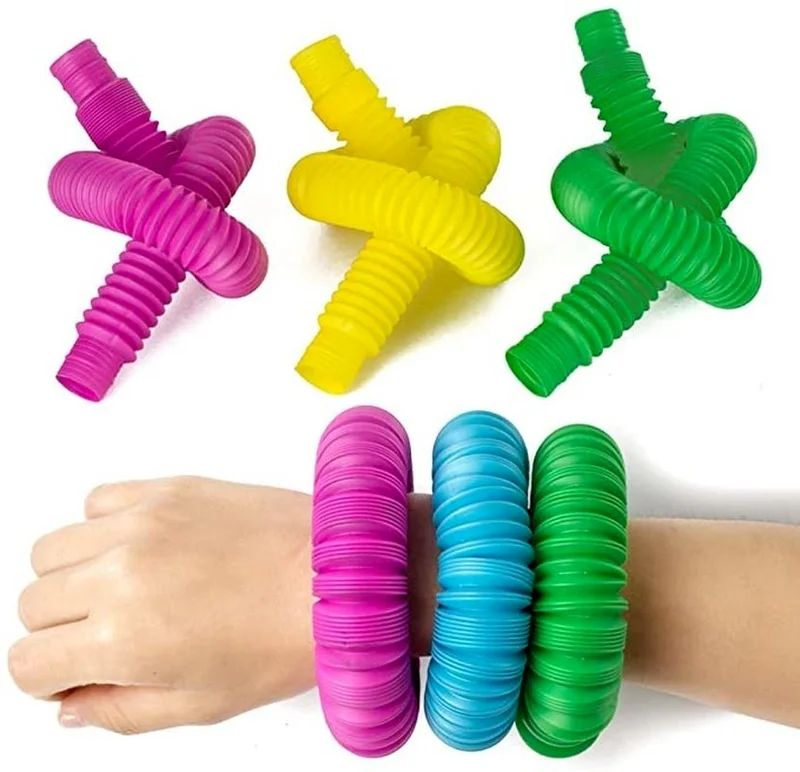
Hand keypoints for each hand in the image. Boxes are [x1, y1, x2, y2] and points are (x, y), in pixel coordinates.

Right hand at [8, 477, 313, 733]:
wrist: (340, 576)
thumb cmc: (287, 639)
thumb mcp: (201, 703)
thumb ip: (120, 709)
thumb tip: (74, 703)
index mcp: (122, 637)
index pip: (28, 660)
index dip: (50, 677)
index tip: (80, 673)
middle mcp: (120, 571)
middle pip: (33, 601)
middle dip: (59, 629)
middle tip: (106, 634)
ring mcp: (144, 521)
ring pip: (53, 548)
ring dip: (73, 576)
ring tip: (124, 588)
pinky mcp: (170, 488)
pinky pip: (100, 499)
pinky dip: (104, 526)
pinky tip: (143, 546)